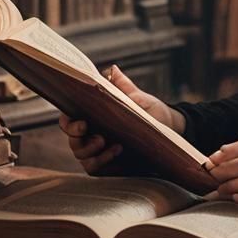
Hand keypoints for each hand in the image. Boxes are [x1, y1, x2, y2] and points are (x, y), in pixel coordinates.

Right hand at [57, 64, 186, 174]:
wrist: (168, 130)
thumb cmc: (150, 111)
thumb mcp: (138, 98)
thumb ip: (123, 86)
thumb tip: (112, 70)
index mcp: (93, 115)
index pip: (70, 119)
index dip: (69, 121)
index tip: (82, 120)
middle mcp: (91, 134)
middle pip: (72, 139)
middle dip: (76, 135)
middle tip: (90, 128)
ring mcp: (97, 152)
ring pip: (81, 155)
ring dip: (90, 148)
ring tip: (106, 140)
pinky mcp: (105, 166)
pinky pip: (94, 167)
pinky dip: (102, 159)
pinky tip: (116, 149)